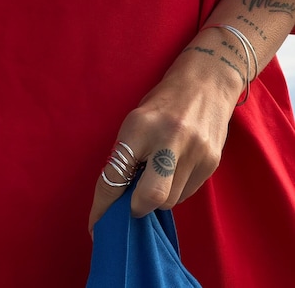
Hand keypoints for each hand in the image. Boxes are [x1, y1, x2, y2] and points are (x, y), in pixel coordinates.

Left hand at [88, 53, 241, 235]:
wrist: (206, 83)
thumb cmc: (163, 102)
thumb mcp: (136, 122)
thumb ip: (128, 157)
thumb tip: (122, 195)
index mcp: (140, 126)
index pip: (115, 178)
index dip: (103, 207)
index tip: (97, 225)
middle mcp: (170, 140)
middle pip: (150, 198)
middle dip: (137, 208)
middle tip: (133, 201)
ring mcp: (195, 152)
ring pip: (170, 200)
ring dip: (158, 197)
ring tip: (158, 176)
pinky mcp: (212, 162)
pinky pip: (187, 192)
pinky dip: (175, 189)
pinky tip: (176, 170)